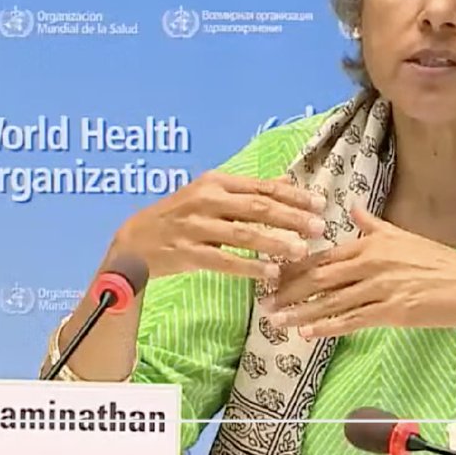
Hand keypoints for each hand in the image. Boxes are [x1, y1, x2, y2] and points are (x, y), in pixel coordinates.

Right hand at [109, 171, 327, 279]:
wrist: (134, 240)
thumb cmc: (180, 215)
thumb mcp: (211, 193)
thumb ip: (249, 190)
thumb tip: (289, 182)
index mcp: (215, 182)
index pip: (262, 187)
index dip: (294, 196)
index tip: (321, 204)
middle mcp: (205, 200)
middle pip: (257, 208)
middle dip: (292, 217)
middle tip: (319, 228)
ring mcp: (195, 226)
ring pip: (243, 234)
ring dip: (275, 242)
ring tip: (302, 251)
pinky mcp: (186, 253)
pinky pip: (224, 261)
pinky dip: (250, 266)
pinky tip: (271, 272)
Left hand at [265, 205, 455, 337]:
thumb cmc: (439, 261)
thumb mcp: (403, 235)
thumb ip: (373, 225)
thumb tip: (354, 207)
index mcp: (371, 244)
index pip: (324, 255)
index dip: (294, 266)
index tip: (272, 274)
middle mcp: (372, 263)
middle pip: (319, 278)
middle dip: (288, 290)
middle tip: (263, 301)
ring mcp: (381, 288)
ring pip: (331, 301)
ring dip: (299, 312)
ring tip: (275, 321)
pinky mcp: (392, 312)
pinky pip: (352, 321)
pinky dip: (327, 326)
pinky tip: (307, 333)